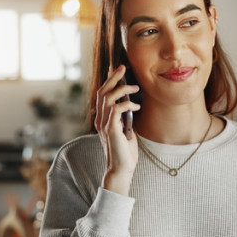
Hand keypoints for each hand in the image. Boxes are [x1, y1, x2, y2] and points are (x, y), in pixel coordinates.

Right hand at [95, 65, 140, 195]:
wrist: (122, 168)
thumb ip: (124, 116)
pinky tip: (136, 106)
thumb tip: (130, 101)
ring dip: (122, 90)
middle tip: (123, 67)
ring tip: (135, 88)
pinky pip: (116, 110)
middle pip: (102, 92)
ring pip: (107, 98)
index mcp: (101, 118)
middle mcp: (99, 119)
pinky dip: (127, 104)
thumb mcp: (125, 128)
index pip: (102, 94)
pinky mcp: (111, 130)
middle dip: (113, 78)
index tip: (119, 70)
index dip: (109, 81)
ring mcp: (104, 124)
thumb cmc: (125, 150)